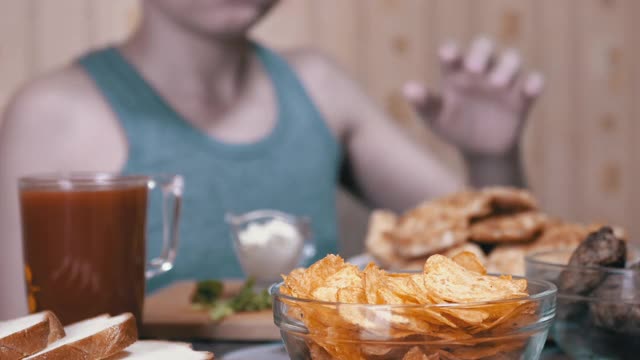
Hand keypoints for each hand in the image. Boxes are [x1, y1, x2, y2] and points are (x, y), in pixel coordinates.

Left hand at [404, 37, 543, 156]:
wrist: (480, 151)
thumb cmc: (454, 128)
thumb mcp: (436, 118)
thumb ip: (424, 103)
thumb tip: (408, 89)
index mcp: (456, 75)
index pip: (453, 56)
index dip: (451, 52)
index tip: (448, 55)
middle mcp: (481, 73)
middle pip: (484, 47)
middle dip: (481, 53)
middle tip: (474, 69)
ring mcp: (503, 83)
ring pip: (511, 60)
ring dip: (507, 68)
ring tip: (497, 84)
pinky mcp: (523, 98)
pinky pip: (533, 83)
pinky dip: (533, 83)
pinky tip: (529, 89)